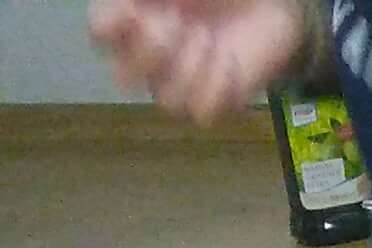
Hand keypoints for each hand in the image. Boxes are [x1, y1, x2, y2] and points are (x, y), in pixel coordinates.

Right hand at [86, 0, 308, 118]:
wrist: (272, 1)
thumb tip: (126, 5)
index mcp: (135, 19)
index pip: (99, 34)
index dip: (112, 28)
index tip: (136, 12)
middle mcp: (151, 56)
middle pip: (123, 77)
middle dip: (151, 51)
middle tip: (180, 24)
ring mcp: (182, 82)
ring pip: (166, 99)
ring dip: (191, 65)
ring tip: (211, 40)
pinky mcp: (215, 102)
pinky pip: (202, 113)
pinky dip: (217, 86)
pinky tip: (230, 62)